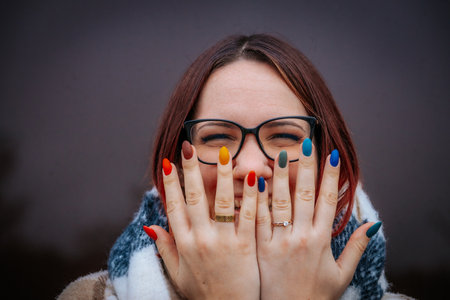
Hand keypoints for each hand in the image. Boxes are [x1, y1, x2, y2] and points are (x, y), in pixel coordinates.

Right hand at [150, 145, 259, 299]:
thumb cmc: (204, 294)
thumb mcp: (177, 274)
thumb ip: (165, 248)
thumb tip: (151, 227)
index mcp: (184, 244)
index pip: (174, 206)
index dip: (170, 184)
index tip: (168, 163)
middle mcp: (202, 239)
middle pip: (195, 198)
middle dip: (191, 170)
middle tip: (189, 147)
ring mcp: (224, 241)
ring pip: (222, 202)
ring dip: (222, 175)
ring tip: (223, 153)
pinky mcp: (246, 246)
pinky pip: (248, 217)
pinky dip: (251, 196)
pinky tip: (253, 178)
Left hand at [256, 142, 375, 299]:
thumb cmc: (315, 296)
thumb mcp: (342, 275)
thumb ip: (356, 248)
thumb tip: (373, 224)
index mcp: (322, 241)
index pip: (327, 201)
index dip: (331, 177)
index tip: (332, 155)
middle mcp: (301, 237)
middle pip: (305, 195)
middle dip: (307, 167)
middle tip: (307, 143)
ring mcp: (279, 241)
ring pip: (280, 202)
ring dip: (281, 176)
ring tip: (281, 153)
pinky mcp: (260, 248)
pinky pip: (258, 219)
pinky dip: (257, 199)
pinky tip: (255, 180)